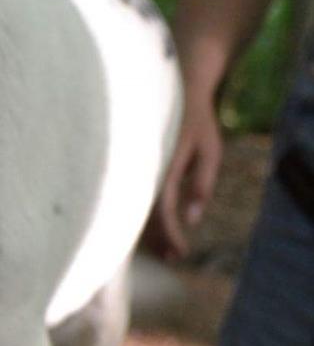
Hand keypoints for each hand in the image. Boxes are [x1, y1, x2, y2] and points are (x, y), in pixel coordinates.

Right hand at [146, 100, 222, 260]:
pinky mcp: (135, 165)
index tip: (181, 253)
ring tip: (166, 250)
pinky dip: (145, 214)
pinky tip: (155, 227)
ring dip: (150, 231)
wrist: (174, 87)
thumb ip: (202, 184)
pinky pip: (136, 195)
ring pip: (136, 206)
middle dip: (158, 239)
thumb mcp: (209, 151)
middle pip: (144, 213)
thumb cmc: (196, 120)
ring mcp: (136, 166)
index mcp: (163, 164)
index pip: (162, 209)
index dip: (170, 234)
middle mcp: (144, 167)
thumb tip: (192, 219)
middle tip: (173, 259)